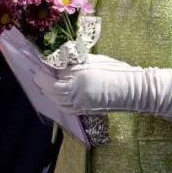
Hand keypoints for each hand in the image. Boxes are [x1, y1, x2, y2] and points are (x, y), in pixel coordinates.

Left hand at [32, 54, 171, 118]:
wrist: (133, 90)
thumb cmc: (113, 70)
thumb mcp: (89, 60)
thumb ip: (70, 62)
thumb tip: (54, 61)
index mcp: (74, 83)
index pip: (47, 81)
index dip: (41, 73)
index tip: (38, 65)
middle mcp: (74, 98)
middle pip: (50, 93)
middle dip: (43, 83)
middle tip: (41, 72)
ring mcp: (80, 107)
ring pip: (57, 102)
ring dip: (50, 93)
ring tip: (49, 82)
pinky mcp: (86, 111)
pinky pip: (66, 108)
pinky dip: (59, 100)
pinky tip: (60, 93)